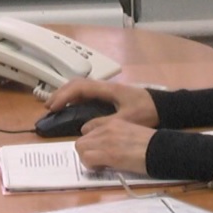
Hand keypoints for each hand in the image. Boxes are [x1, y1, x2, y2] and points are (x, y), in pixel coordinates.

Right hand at [45, 79, 159, 127]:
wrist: (164, 105)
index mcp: (108, 89)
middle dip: (60, 93)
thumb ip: (106, 123)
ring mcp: (107, 90)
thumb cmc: (148, 110)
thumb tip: (84, 128)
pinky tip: (71, 107)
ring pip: (81, 87)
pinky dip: (75, 97)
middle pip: (77, 84)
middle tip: (48, 106)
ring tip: (55, 106)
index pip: (80, 87)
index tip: (53, 107)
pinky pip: (87, 93)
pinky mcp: (110, 95)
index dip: (64, 95)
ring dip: (66, 94)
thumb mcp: (127, 119)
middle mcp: (105, 87)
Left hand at [74, 117, 154, 174]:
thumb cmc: (152, 144)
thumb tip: (108, 148)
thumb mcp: (132, 133)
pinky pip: (86, 159)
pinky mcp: (108, 154)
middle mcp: (107, 128)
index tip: (99, 151)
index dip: (91, 143)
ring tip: (101, 165)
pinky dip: (91, 166)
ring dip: (87, 159)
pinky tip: (103, 168)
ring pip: (80, 149)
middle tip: (99, 161)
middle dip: (87, 153)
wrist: (162, 149)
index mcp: (114, 122)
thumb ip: (117, 137)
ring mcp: (106, 140)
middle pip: (81, 141)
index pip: (89, 130)